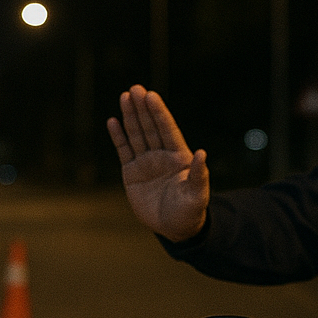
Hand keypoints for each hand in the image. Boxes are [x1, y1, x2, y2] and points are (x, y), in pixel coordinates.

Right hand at [106, 85, 209, 242]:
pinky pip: (124, 151)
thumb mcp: (198, 195)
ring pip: (137, 135)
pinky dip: (118, 136)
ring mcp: (146, 162)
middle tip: (135, 88)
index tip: (152, 96)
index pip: (168, 130)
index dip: (160, 113)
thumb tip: (203, 153)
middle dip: (143, 108)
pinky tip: (113, 120)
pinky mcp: (132, 173)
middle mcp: (162, 155)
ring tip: (125, 96)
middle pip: (150, 127)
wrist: (175, 229)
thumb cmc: (191, 212)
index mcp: (179, 157)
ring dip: (131, 116)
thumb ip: (199, 175)